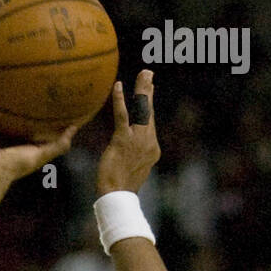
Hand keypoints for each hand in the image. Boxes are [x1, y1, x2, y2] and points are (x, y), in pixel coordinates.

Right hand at [0, 94, 76, 184]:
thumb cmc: (16, 166)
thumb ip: (59, 144)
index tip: (39, 95)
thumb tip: (75, 128)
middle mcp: (1, 133)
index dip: (31, 110)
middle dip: (7, 101)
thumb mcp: (41, 154)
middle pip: (5, 114)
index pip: (25, 122)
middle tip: (14, 81)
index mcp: (17, 138)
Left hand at [96, 68, 160, 196]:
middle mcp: (148, 142)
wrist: (118, 196)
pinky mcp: (123, 140)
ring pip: (141, 110)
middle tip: (148, 74)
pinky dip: (119, 100)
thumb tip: (132, 152)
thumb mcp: (134, 169)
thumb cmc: (122, 187)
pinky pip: (122, 116)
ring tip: (144, 73)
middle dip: (149, 91)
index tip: (150, 90)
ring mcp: (137, 140)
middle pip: (149, 112)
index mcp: (152, 148)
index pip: (150, 122)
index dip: (149, 105)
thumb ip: (136, 156)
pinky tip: (118, 86)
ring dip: (143, 89)